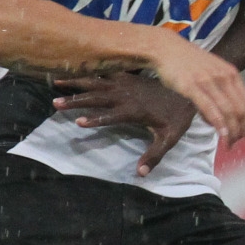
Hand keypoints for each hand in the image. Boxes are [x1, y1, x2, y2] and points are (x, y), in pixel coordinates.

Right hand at [52, 69, 199, 175]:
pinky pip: (105, 73)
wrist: (190, 88)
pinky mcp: (128, 76)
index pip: (111, 116)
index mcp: (135, 111)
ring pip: (97, 83)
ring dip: (76, 83)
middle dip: (76, 101)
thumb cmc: (178, 117)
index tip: (77, 122)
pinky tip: (75, 70)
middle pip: (97, 98)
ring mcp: (126, 84)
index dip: (94, 119)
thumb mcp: (169, 139)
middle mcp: (127, 95)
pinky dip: (89, 72)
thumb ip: (155, 155)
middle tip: (55, 103)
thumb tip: (140, 174)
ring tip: (56, 82)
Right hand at [131, 28, 244, 149]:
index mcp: (231, 74)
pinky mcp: (192, 86)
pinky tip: (222, 135)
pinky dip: (219, 124)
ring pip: (228, 111)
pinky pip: (210, 108)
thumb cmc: (188, 63)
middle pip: (241, 110)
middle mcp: (224, 77)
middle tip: (238, 143)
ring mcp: (208, 81)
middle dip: (242, 130)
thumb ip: (221, 91)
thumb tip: (223, 118)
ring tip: (229, 144)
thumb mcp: (212, 72)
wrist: (166, 48)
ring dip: (231, 132)